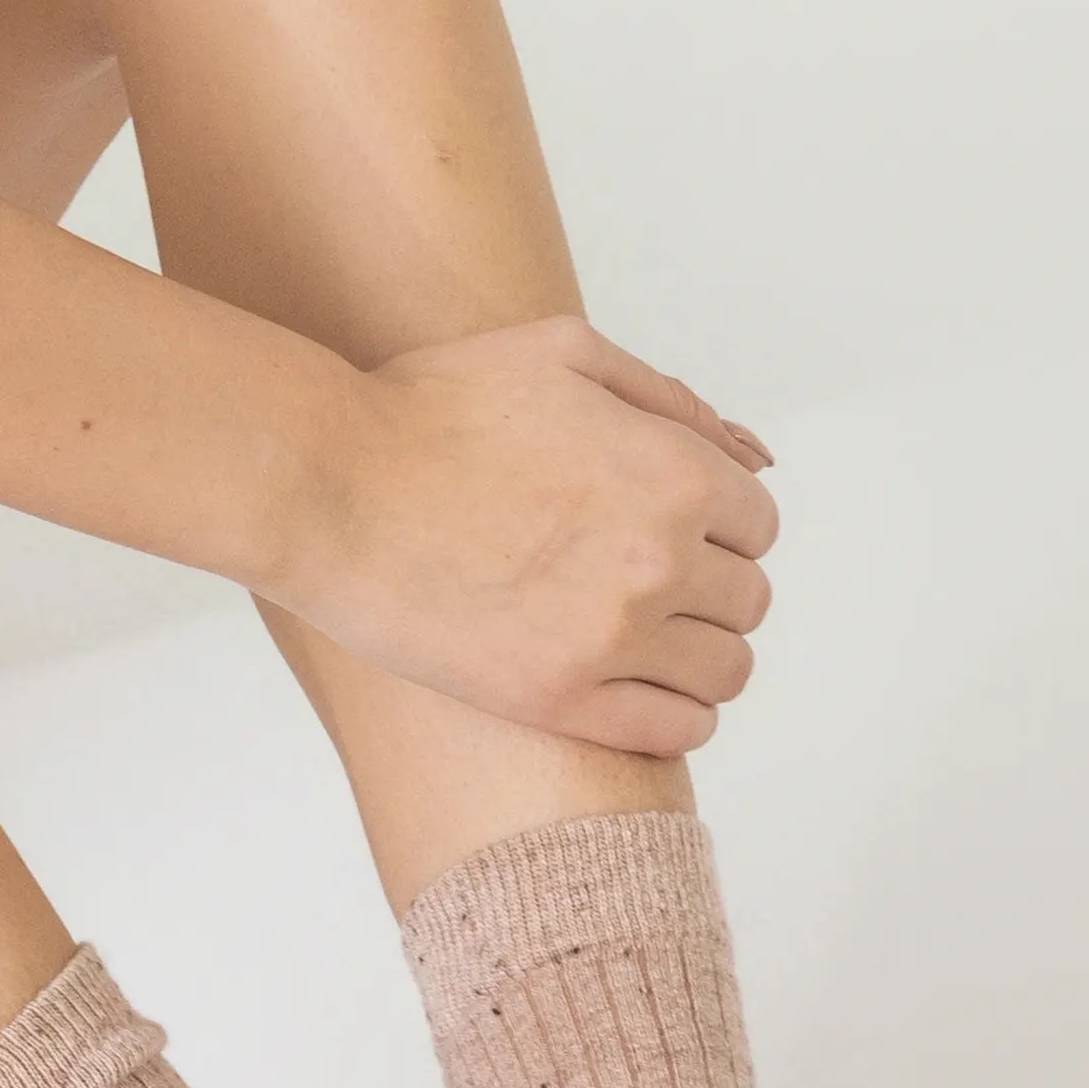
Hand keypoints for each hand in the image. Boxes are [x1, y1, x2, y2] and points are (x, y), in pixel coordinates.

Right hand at [268, 316, 778, 754]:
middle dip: (712, 590)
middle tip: (650, 586)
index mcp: (673, 472)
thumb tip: (759, 456)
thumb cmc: (434, 409)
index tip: (672, 532)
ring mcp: (611, 640)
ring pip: (727, 673)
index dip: (720, 526)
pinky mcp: (561, 702)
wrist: (329, 488)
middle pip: (749, 601)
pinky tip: (641, 694)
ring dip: (703, 658)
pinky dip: (679, 718)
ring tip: (651, 646)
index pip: (759, 524)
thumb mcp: (563, 355)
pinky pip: (677, 731)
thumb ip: (671, 401)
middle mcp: (657, 560)